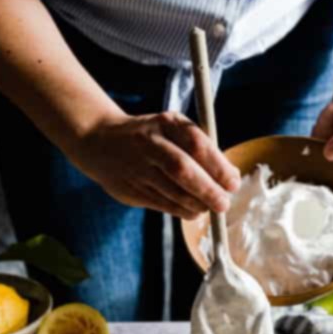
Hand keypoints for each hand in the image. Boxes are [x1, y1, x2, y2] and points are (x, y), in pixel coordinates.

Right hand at [70, 111, 240, 218]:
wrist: (99, 142)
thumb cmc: (151, 136)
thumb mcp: (173, 130)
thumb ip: (201, 149)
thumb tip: (231, 177)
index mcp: (166, 123)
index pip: (197, 144)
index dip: (218, 166)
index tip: (233, 182)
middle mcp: (149, 143)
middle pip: (182, 169)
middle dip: (208, 190)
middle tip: (223, 204)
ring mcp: (137, 167)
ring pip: (172, 191)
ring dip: (197, 204)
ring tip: (210, 208)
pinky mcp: (130, 189)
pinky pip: (162, 204)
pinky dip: (182, 211)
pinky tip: (193, 211)